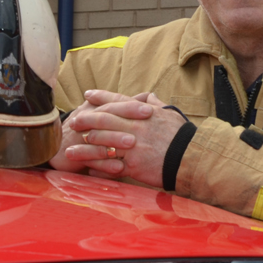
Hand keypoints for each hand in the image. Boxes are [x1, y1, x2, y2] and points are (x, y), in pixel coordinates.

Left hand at [51, 90, 186, 186]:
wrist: (191, 159)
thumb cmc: (183, 136)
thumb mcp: (170, 114)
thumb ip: (156, 104)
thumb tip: (148, 97)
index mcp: (143, 113)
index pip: (118, 101)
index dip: (101, 97)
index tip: (87, 95)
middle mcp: (135, 127)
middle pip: (103, 120)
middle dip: (85, 120)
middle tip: (73, 121)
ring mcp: (132, 147)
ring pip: (101, 143)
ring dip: (83, 146)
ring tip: (70, 149)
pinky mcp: (133, 166)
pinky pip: (109, 166)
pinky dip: (97, 166)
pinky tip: (87, 168)